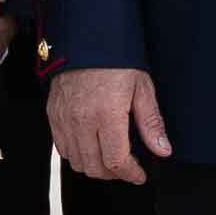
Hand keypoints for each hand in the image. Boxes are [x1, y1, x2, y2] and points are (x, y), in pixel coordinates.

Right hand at [50, 65, 166, 183]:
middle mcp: (82, 121)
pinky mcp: (53, 115)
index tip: (139, 175)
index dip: (130, 174)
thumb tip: (162, 149)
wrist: (85, 39)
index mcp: (107, 115)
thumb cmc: (115, 60)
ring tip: (109, 158)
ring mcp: (64, 119)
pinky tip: (90, 146)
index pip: (116, 161)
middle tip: (127, 168)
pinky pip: (61, 148)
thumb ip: (151, 123)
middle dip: (114, 174)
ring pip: (76, 162)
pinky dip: (76, 154)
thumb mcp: (141, 88)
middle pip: (94, 167)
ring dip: (94, 166)